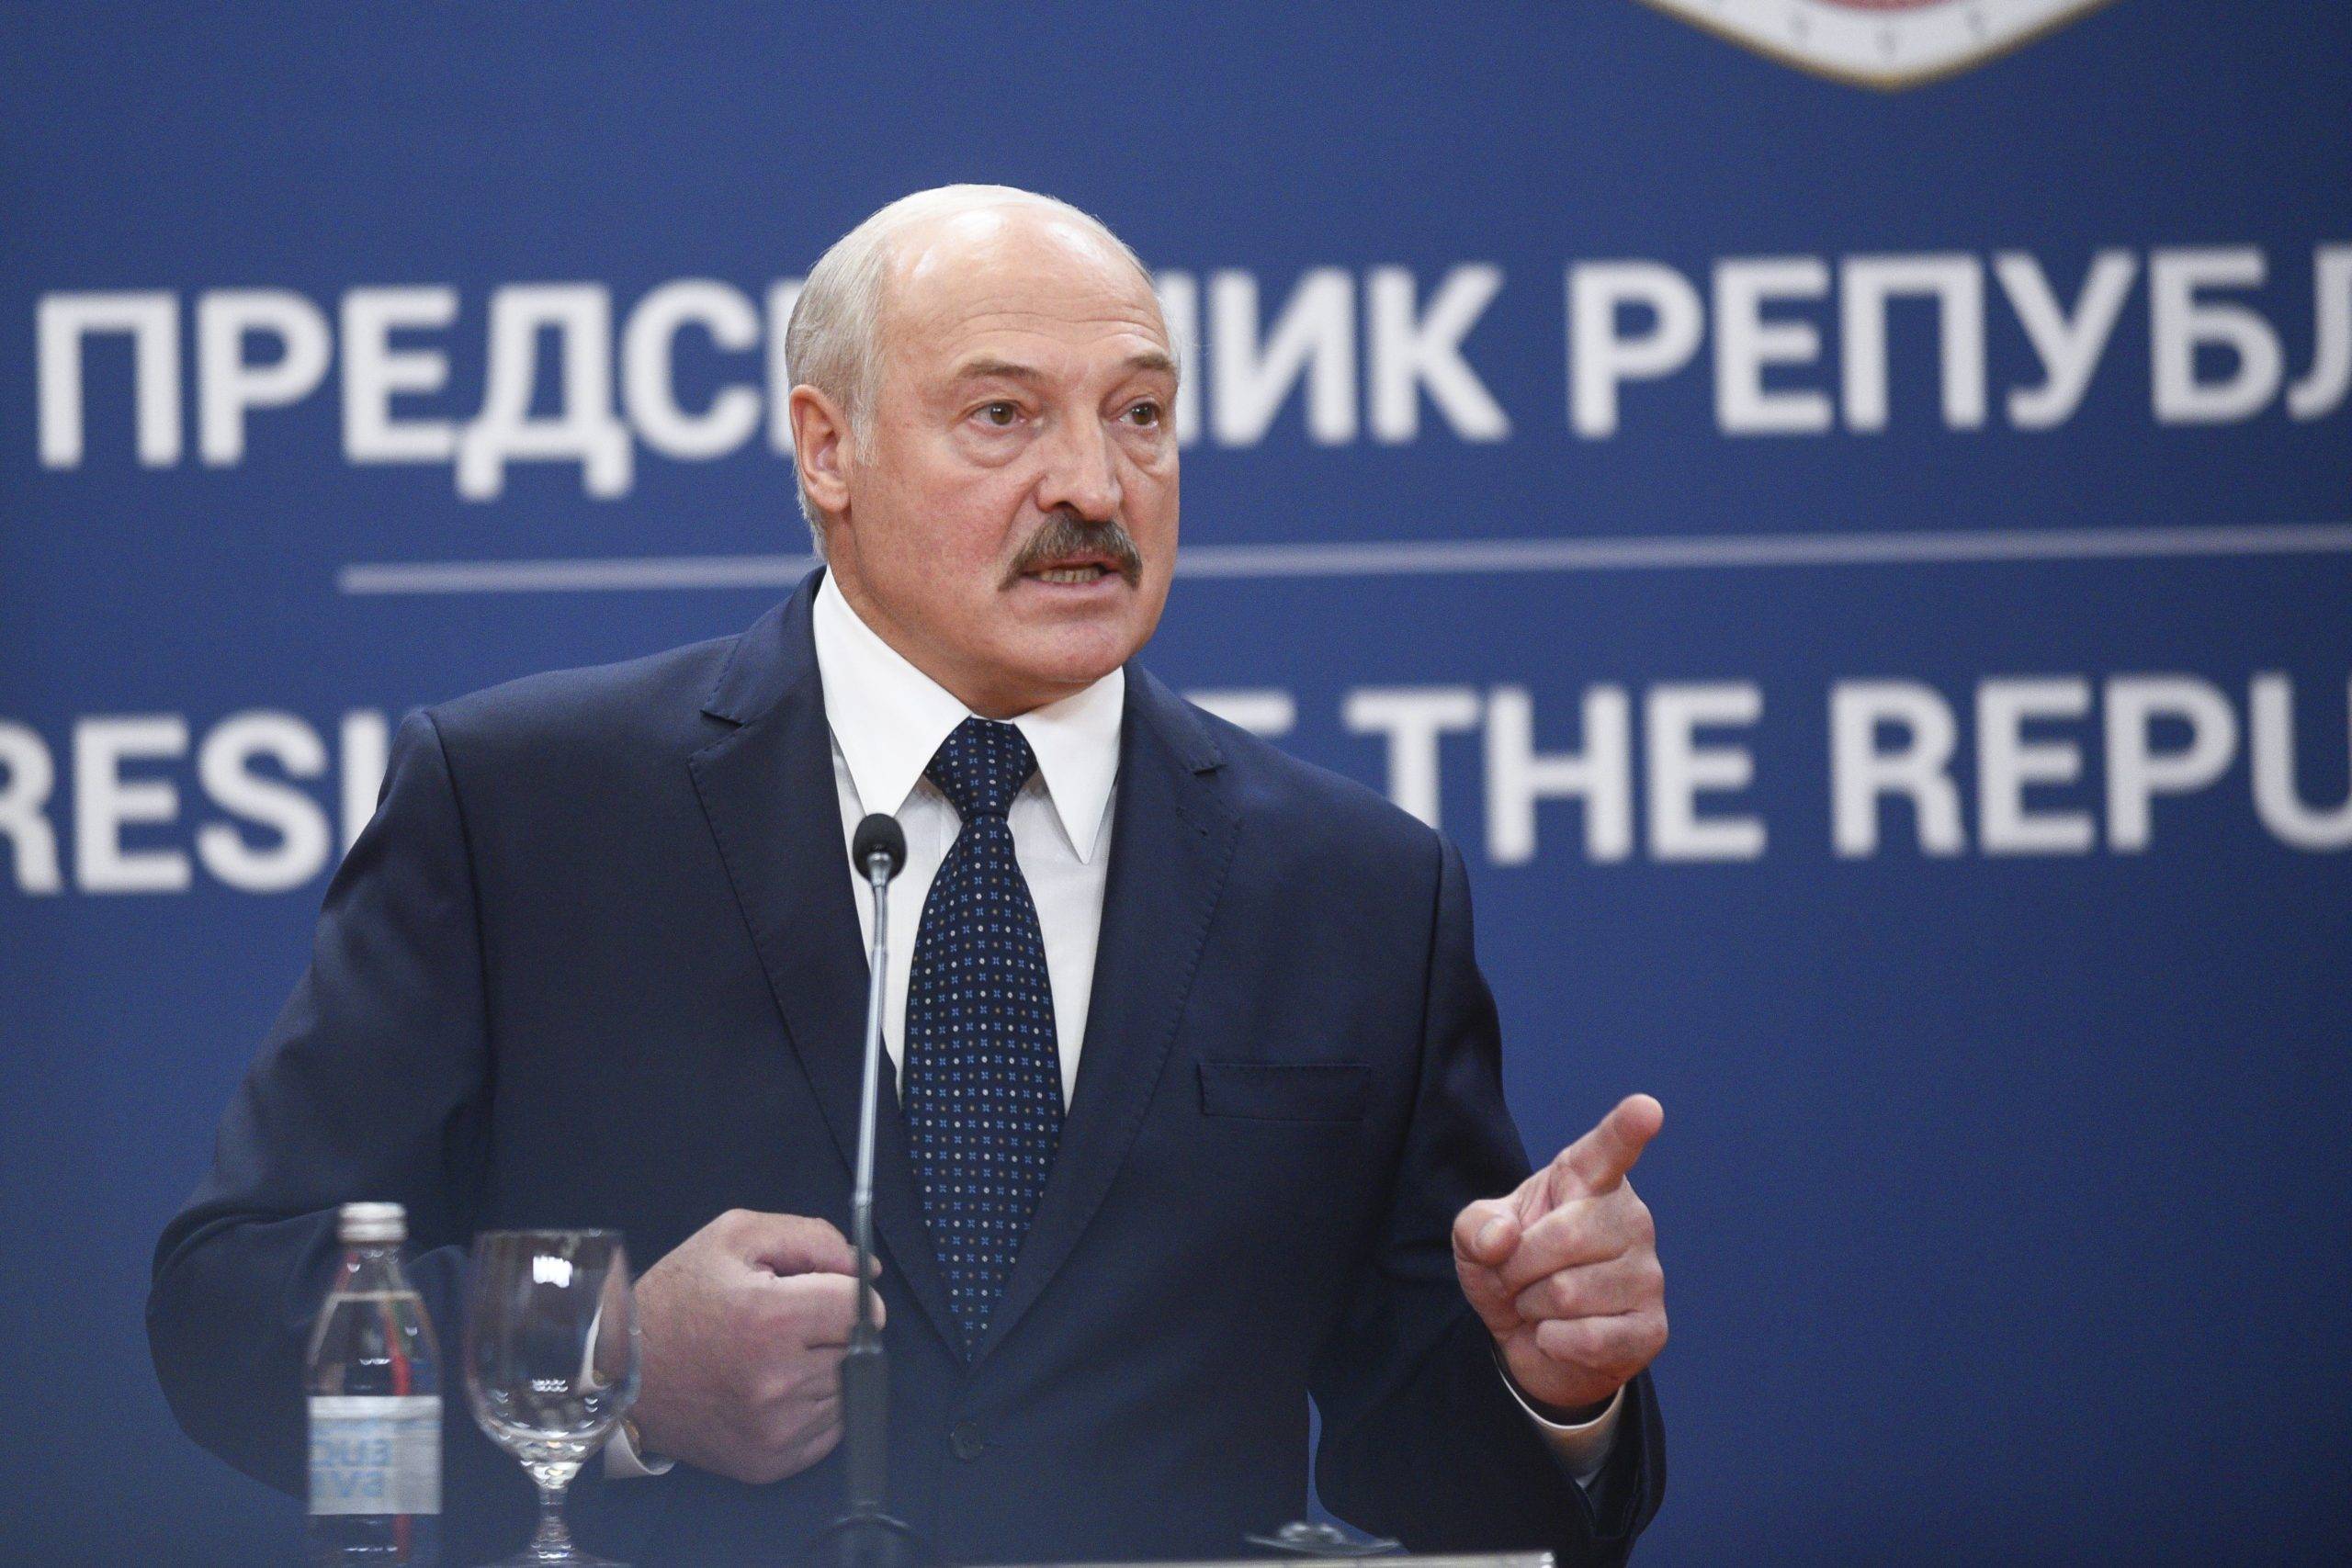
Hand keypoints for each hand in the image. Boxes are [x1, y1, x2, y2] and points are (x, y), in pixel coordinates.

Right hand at [629, 1209, 880, 1484]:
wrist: (622, 1370)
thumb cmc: (679, 1297)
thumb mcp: (736, 1236)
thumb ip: (813, 1239)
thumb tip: (866, 1270)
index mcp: (770, 1319)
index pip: (859, 1306)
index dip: (842, 1291)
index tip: (818, 1291)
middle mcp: (776, 1381)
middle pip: (855, 1347)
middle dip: (830, 1328)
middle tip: (785, 1323)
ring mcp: (774, 1429)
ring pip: (845, 1388)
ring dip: (823, 1368)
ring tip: (773, 1356)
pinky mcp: (770, 1462)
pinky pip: (829, 1428)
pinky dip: (813, 1406)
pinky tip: (774, 1388)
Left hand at [1452, 1094, 1666, 1416]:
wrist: (1532, 1341)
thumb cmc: (1510, 1270)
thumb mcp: (1475, 1239)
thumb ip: (1475, 1227)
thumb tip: (1503, 1239)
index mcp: (1587, 1180)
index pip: (1608, 1150)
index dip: (1627, 1129)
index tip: (1646, 1108)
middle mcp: (1628, 1219)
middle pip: (1565, 1238)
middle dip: (1517, 1267)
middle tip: (1515, 1278)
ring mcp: (1646, 1274)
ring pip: (1569, 1294)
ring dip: (1533, 1307)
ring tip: (1541, 1304)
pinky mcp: (1651, 1329)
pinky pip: (1589, 1338)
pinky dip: (1554, 1342)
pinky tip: (1559, 1336)